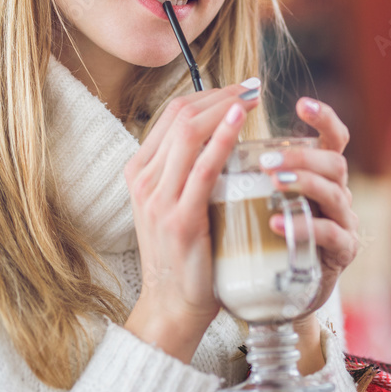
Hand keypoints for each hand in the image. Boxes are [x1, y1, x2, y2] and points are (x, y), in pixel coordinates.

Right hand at [124, 83, 259, 361]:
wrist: (172, 306)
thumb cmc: (184, 255)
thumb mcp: (174, 204)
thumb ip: (187, 172)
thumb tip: (221, 136)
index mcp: (139, 173)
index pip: (171, 116)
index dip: (206, 95)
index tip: (238, 88)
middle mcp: (143, 180)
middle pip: (179, 117)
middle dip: (218, 94)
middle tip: (251, 85)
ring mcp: (158, 199)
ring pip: (188, 133)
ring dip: (224, 107)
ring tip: (251, 96)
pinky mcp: (180, 218)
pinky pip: (202, 167)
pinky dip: (221, 138)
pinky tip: (240, 121)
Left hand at [262, 98, 357, 315]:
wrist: (273, 292)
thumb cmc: (259, 235)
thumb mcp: (254, 195)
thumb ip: (243, 165)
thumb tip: (201, 127)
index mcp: (317, 173)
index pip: (334, 138)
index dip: (325, 118)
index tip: (301, 103)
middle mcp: (336, 193)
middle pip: (335, 162)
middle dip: (302, 156)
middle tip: (266, 159)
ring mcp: (342, 224)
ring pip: (336, 193)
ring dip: (304, 182)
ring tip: (273, 181)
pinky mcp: (340, 254)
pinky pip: (330, 235)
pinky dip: (304, 226)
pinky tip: (276, 223)